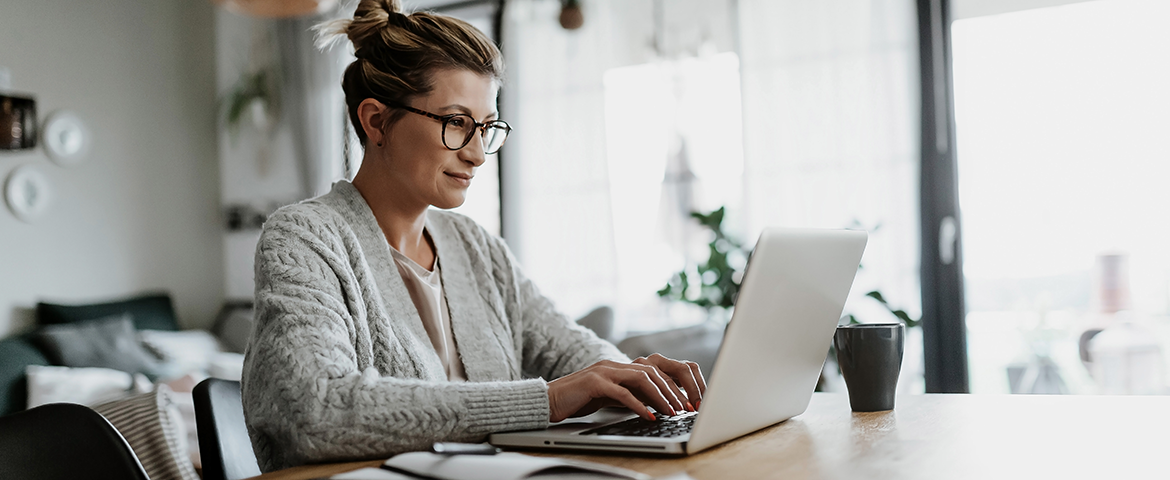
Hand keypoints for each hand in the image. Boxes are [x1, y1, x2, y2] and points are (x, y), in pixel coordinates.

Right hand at [546, 355, 706, 422]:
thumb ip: (629, 396)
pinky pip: (622, 392)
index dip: (671, 385)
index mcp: (618, 366)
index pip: (653, 370)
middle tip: (684, 408)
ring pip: (641, 379)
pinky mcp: (594, 383)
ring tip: (671, 412)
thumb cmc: (578, 400)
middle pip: (652, 372)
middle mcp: (613, 364)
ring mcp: (604, 371)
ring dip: (660, 396)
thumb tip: (654, 406)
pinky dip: (638, 405)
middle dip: (671, 390)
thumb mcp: (609, 397)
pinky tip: (648, 416)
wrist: (549, 400)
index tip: (684, 402)